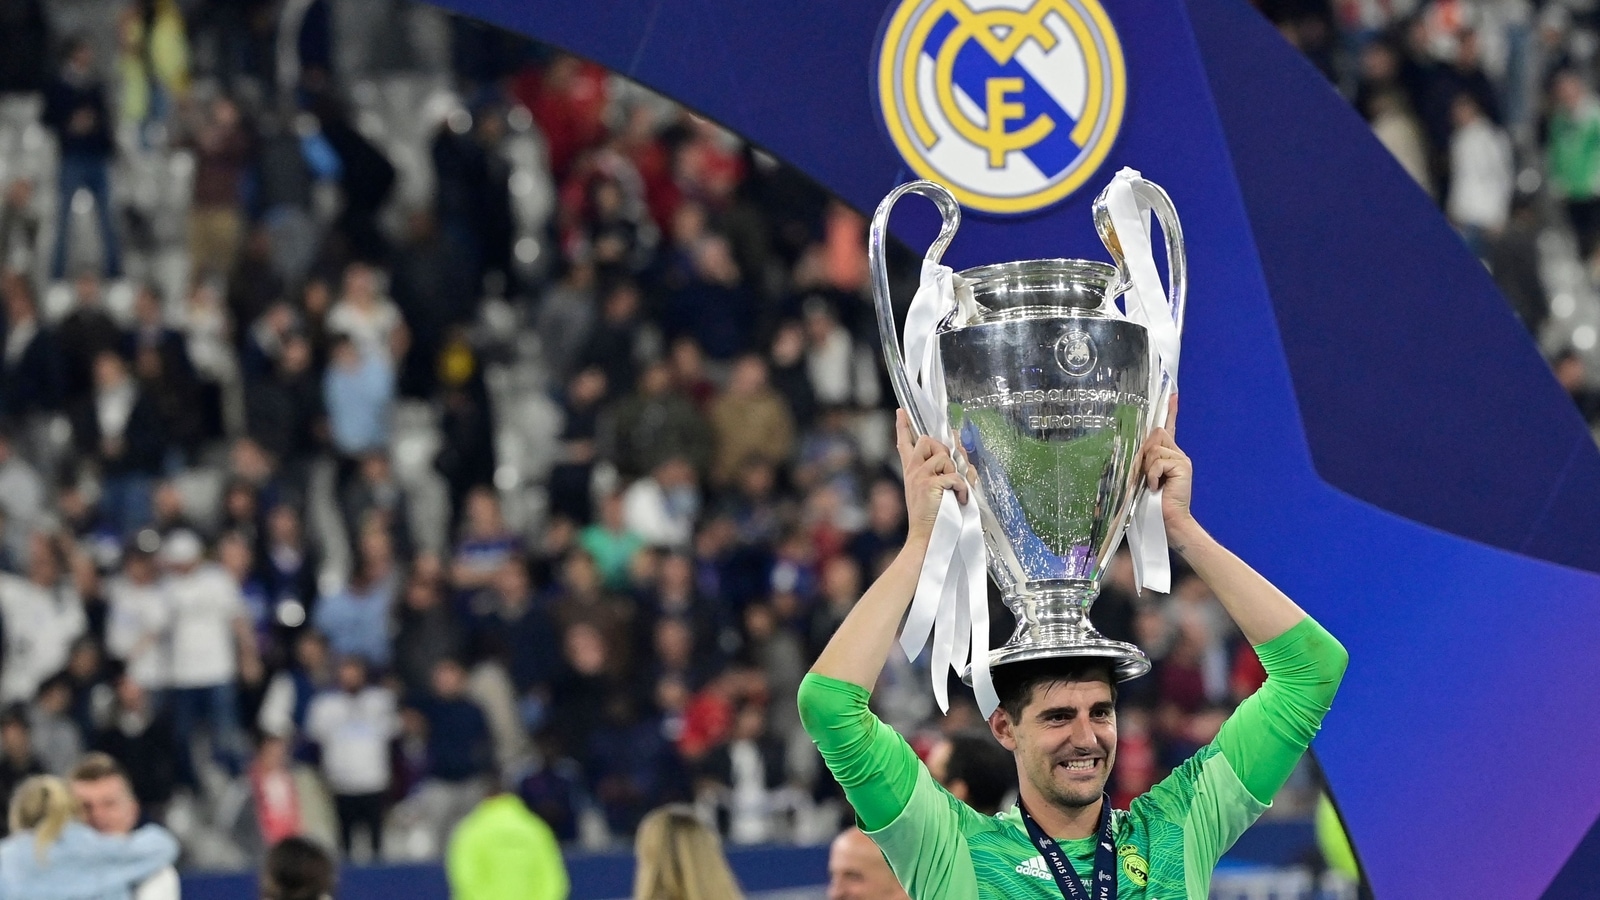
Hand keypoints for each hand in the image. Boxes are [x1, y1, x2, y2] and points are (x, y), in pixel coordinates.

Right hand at [895, 409, 966, 542]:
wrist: (927, 538)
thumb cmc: (934, 517)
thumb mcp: (936, 490)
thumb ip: (944, 470)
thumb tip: (959, 450)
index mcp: (912, 472)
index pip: (905, 444)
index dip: (903, 426)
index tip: (901, 412)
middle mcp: (913, 471)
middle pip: (927, 441)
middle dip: (943, 450)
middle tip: (950, 470)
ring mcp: (919, 477)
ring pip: (943, 457)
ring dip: (955, 471)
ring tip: (954, 490)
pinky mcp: (930, 485)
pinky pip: (954, 476)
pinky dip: (962, 488)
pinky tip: (960, 499)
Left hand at [1140, 395, 1193, 527]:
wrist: (1167, 520)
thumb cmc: (1152, 502)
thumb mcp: (1145, 476)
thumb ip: (1145, 460)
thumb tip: (1141, 447)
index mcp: (1169, 455)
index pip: (1168, 428)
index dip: (1170, 411)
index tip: (1173, 394)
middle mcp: (1178, 454)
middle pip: (1156, 433)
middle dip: (1145, 452)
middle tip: (1147, 475)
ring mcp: (1182, 459)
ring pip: (1155, 447)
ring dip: (1148, 467)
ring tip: (1153, 484)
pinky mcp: (1182, 466)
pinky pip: (1158, 460)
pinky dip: (1153, 475)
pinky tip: (1157, 487)